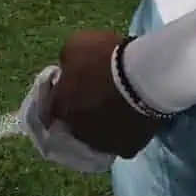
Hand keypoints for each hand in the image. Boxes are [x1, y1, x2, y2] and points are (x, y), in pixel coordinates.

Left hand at [48, 30, 168, 158]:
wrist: (144, 76)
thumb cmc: (104, 57)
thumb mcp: (74, 46)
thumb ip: (66, 62)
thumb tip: (67, 71)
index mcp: (60, 107)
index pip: (52, 108)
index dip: (62, 96)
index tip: (71, 88)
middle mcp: (77, 131)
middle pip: (75, 124)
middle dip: (81, 113)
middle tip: (96, 98)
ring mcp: (102, 144)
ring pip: (98, 137)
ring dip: (102, 125)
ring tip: (117, 109)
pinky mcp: (127, 150)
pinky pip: (122, 142)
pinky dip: (125, 132)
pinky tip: (132, 119)